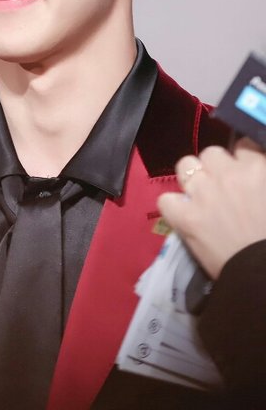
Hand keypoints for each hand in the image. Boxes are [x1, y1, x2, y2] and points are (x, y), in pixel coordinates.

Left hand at [158, 138, 265, 279]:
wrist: (265, 276)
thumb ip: (263, 176)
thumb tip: (255, 174)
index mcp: (257, 169)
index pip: (243, 145)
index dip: (242, 159)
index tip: (243, 171)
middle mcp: (228, 175)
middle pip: (211, 153)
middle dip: (216, 167)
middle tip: (223, 186)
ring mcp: (203, 194)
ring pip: (185, 165)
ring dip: (192, 178)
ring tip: (200, 195)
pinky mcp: (185, 217)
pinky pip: (165, 199)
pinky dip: (173, 206)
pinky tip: (184, 215)